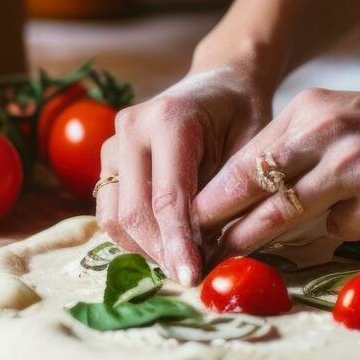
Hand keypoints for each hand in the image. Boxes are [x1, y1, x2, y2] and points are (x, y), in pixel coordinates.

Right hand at [96, 63, 272, 286]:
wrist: (219, 81)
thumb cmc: (243, 113)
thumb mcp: (251, 147)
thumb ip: (228, 194)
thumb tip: (212, 252)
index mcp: (170, 120)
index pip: (168, 198)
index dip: (179, 244)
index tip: (193, 278)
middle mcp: (131, 128)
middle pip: (133, 213)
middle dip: (161, 253)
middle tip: (192, 277)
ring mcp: (112, 144)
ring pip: (113, 217)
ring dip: (145, 249)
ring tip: (182, 260)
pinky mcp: (108, 160)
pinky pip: (111, 211)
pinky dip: (136, 235)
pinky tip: (167, 243)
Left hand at [192, 85, 359, 256]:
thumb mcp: (357, 124)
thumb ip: (312, 153)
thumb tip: (272, 201)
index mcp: (314, 109)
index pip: (245, 155)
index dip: (213, 192)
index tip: (186, 221)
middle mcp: (324, 130)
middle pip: (246, 180)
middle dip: (209, 218)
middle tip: (180, 248)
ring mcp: (350, 163)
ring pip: (277, 210)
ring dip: (243, 242)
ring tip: (214, 265)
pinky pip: (333, 230)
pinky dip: (320, 244)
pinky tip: (310, 256)